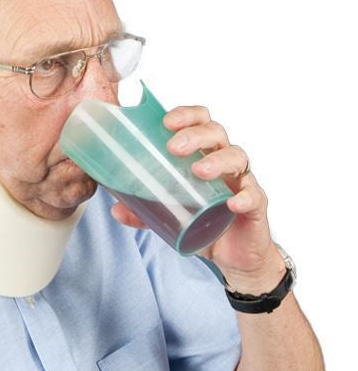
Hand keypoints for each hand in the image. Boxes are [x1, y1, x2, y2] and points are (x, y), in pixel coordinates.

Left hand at [111, 105, 284, 291]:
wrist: (233, 255)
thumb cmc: (204, 222)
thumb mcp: (169, 215)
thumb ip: (144, 212)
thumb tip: (116, 208)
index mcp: (203, 154)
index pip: (199, 121)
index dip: (186, 115)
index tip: (166, 122)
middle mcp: (224, 161)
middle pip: (216, 133)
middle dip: (195, 135)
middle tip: (173, 148)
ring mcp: (241, 180)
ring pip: (236, 157)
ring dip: (217, 161)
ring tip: (198, 171)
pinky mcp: (255, 205)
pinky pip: (254, 195)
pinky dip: (245, 196)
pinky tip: (232, 202)